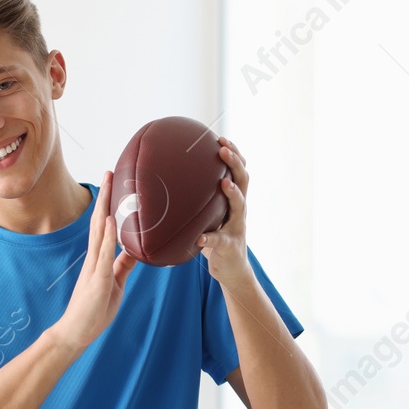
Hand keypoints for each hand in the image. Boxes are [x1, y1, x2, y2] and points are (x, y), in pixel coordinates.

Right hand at [49, 171, 137, 352]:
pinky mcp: (97, 280)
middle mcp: (94, 258)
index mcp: (98, 259)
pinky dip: (108, 236)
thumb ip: (122, 266)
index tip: (113, 184)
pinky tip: (111, 221)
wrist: (75, 332)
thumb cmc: (94, 311)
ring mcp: (95, 267)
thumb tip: (135, 250)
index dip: (109, 205)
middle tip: (109, 172)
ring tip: (109, 185)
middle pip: (100, 221)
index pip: (104, 226)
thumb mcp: (114, 284)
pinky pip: (104, 255)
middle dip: (105, 197)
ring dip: (105, 208)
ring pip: (100, 231)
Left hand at [198, 137, 252, 286]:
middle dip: (236, 162)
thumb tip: (165, 185)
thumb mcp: (208, 217)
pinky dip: (209, 239)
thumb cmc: (214, 239)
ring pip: (239, 206)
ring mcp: (236, 227)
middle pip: (243, 180)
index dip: (233, 153)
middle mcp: (239, 210)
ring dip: (233, 193)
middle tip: (223, 149)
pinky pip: (219, 241)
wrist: (231, 270)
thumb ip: (196, 202)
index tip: (221, 138)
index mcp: (233, 201)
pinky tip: (198, 238)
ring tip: (224, 182)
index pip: (238, 171)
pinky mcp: (229, 247)